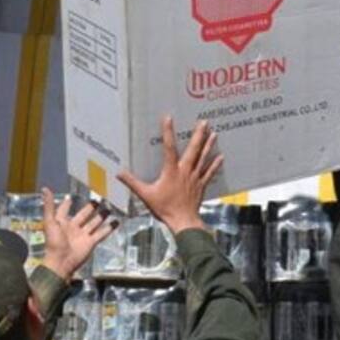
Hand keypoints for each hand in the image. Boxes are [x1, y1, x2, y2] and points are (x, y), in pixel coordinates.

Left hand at [40, 188, 118, 281]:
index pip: (64, 210)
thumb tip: (45, 189)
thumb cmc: (54, 242)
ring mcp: (83, 234)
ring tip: (109, 208)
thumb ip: (49, 206)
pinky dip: (109, 228)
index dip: (67, 204)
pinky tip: (116, 222)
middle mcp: (73, 227)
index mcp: (62, 222)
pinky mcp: (91, 242)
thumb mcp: (50, 222)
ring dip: (101, 216)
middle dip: (90, 207)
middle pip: (84, 214)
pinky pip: (102, 233)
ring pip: (94, 222)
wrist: (61, 262)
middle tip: (98, 199)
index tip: (71, 196)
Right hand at [118, 117, 222, 233]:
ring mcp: (195, 177)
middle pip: (193, 149)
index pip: (169, 147)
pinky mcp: (201, 185)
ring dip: (209, 145)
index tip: (168, 119)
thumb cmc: (165, 208)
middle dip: (198, 134)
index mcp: (171, 171)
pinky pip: (210, 172)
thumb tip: (119, 173)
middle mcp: (185, 171)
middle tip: (203, 122)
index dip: (168, 132)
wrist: (183, 221)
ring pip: (203, 158)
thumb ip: (132, 182)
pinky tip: (221, 157)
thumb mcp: (145, 194)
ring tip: (214, 134)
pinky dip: (215, 164)